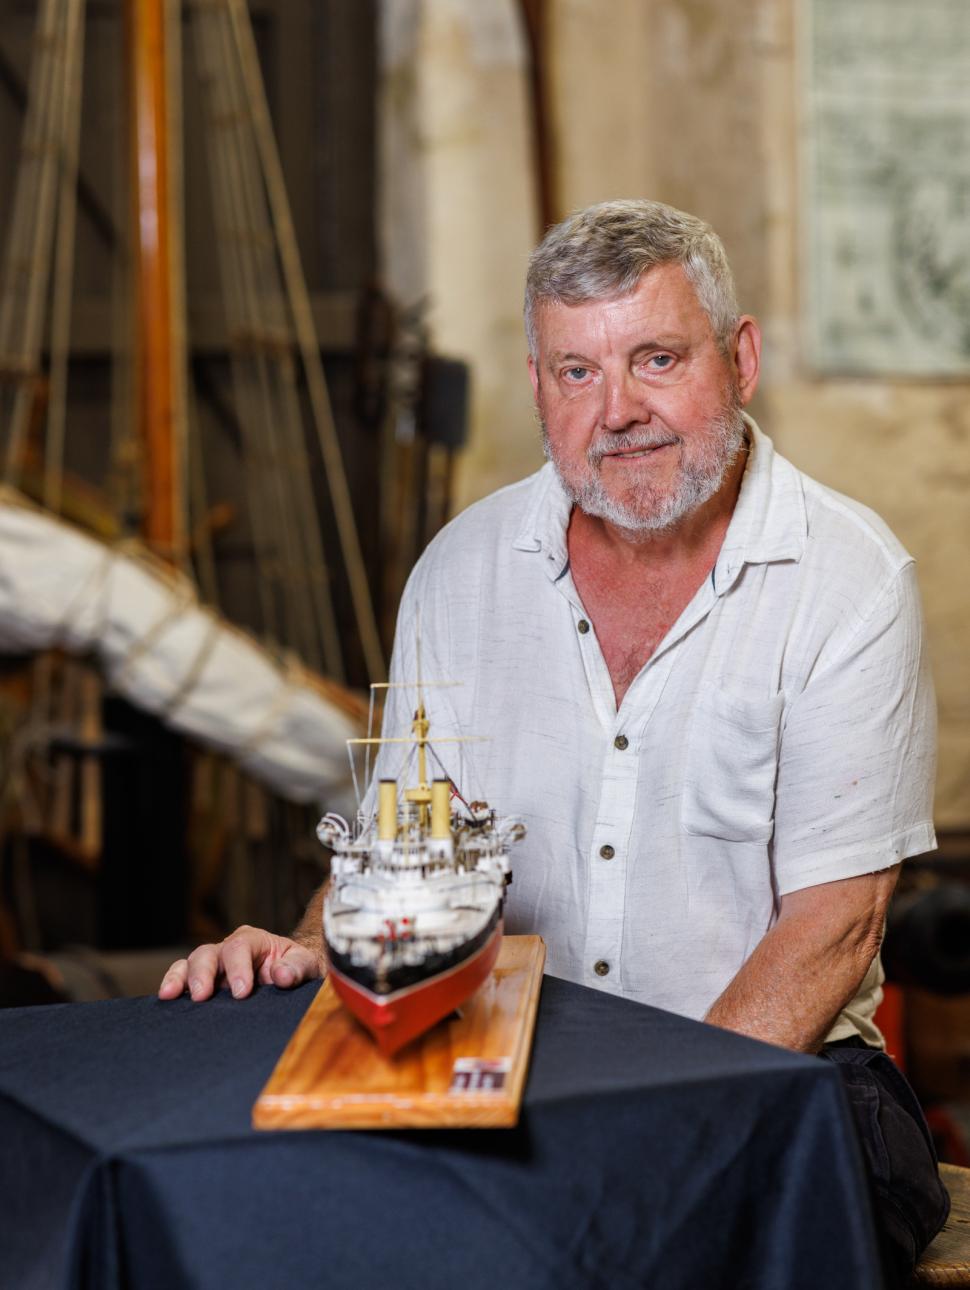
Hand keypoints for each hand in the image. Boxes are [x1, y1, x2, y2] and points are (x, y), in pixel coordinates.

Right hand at [158, 925, 322, 1001]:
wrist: (291, 976)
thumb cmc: (296, 968)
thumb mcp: (305, 965)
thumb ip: (296, 968)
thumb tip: (280, 975)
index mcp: (253, 940)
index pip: (240, 947)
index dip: (238, 968)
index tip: (242, 993)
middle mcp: (228, 949)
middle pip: (208, 953)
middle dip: (203, 973)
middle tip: (203, 996)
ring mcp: (213, 966)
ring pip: (190, 963)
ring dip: (180, 978)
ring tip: (170, 995)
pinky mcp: (203, 982)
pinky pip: (182, 979)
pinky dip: (172, 986)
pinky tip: (165, 1000)